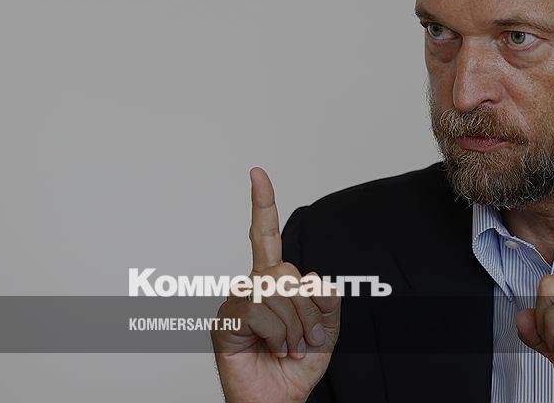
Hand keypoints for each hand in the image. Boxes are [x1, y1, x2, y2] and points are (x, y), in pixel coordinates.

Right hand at [213, 167, 340, 402]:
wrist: (277, 400)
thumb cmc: (295, 366)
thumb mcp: (325, 331)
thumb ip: (327, 302)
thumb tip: (315, 279)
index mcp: (274, 283)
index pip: (266, 236)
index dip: (263, 204)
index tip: (257, 173)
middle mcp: (252, 286)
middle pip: (286, 270)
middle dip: (306, 309)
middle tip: (303, 339)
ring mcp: (237, 301)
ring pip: (276, 290)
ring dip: (294, 326)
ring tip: (287, 348)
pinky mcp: (226, 320)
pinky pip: (261, 310)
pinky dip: (277, 334)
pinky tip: (272, 349)